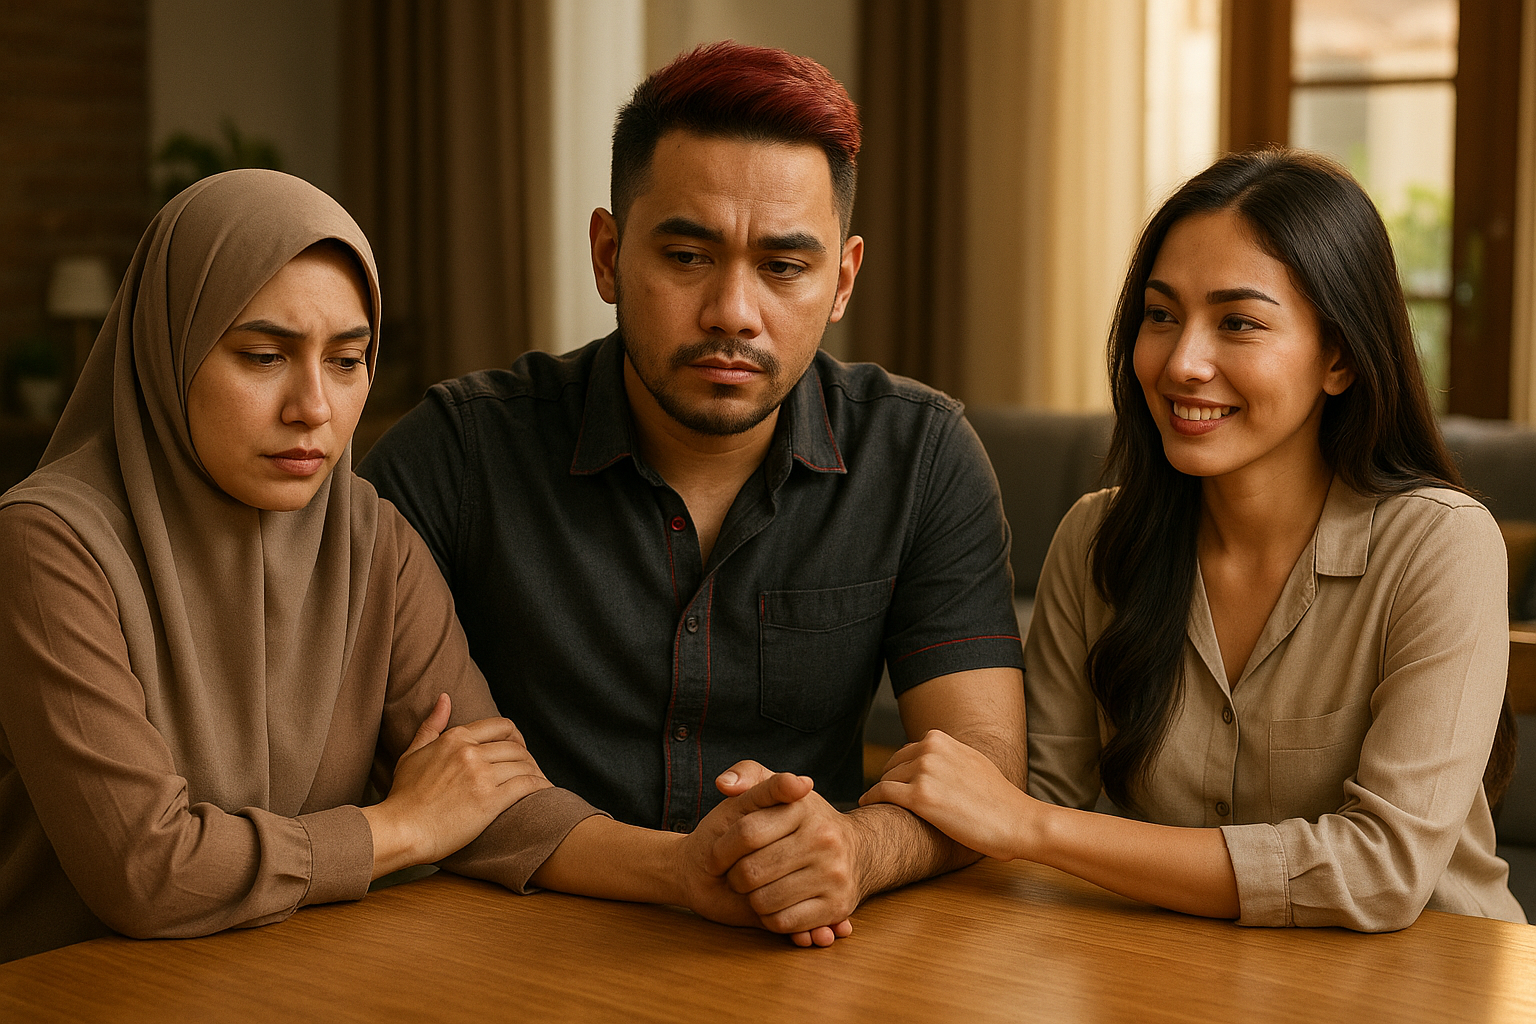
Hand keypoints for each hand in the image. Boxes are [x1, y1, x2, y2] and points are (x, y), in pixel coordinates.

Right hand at [362, 693, 550, 876]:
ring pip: (523, 764)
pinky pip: (526, 785)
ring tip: (539, 781)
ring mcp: (481, 776)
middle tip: (531, 769)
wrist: (399, 830)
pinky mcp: (490, 801)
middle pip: (515, 746)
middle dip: (527, 757)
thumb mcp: (413, 753)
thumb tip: (445, 698)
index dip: (516, 736)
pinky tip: (544, 791)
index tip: (519, 748)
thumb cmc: (403, 796)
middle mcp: (470, 752)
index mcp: (455, 738)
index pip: (501, 726)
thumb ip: (431, 725)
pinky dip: (540, 786)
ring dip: (535, 772)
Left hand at [707, 771, 864, 945]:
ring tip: (757, 887)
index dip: (721, 850)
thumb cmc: (802, 821)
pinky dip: (771, 918)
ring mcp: (833, 874)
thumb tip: (724, 784)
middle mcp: (824, 839)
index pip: (746, 833)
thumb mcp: (778, 791)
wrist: (858, 850)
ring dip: (752, 899)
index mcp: (803, 807)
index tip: (716, 857)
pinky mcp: (836, 907)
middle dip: (735, 877)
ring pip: (764, 901)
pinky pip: (783, 923)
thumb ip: (748, 776)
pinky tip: (775, 902)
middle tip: (738, 874)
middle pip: (751, 871)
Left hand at [858, 729, 1029, 860]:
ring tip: (876, 807)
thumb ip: (946, 755)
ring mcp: (923, 772)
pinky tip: (867, 805)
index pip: (905, 752)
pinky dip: (872, 799)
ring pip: (886, 780)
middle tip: (883, 799)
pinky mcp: (919, 798)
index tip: (895, 784)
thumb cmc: (997, 798)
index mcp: (940, 738)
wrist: (1017, 820)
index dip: (899, 771)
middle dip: (889, 782)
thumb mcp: (970, 760)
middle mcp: (929, 749)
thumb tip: (923, 757)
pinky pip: (882, 794)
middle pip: (892, 766)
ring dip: (880, 794)